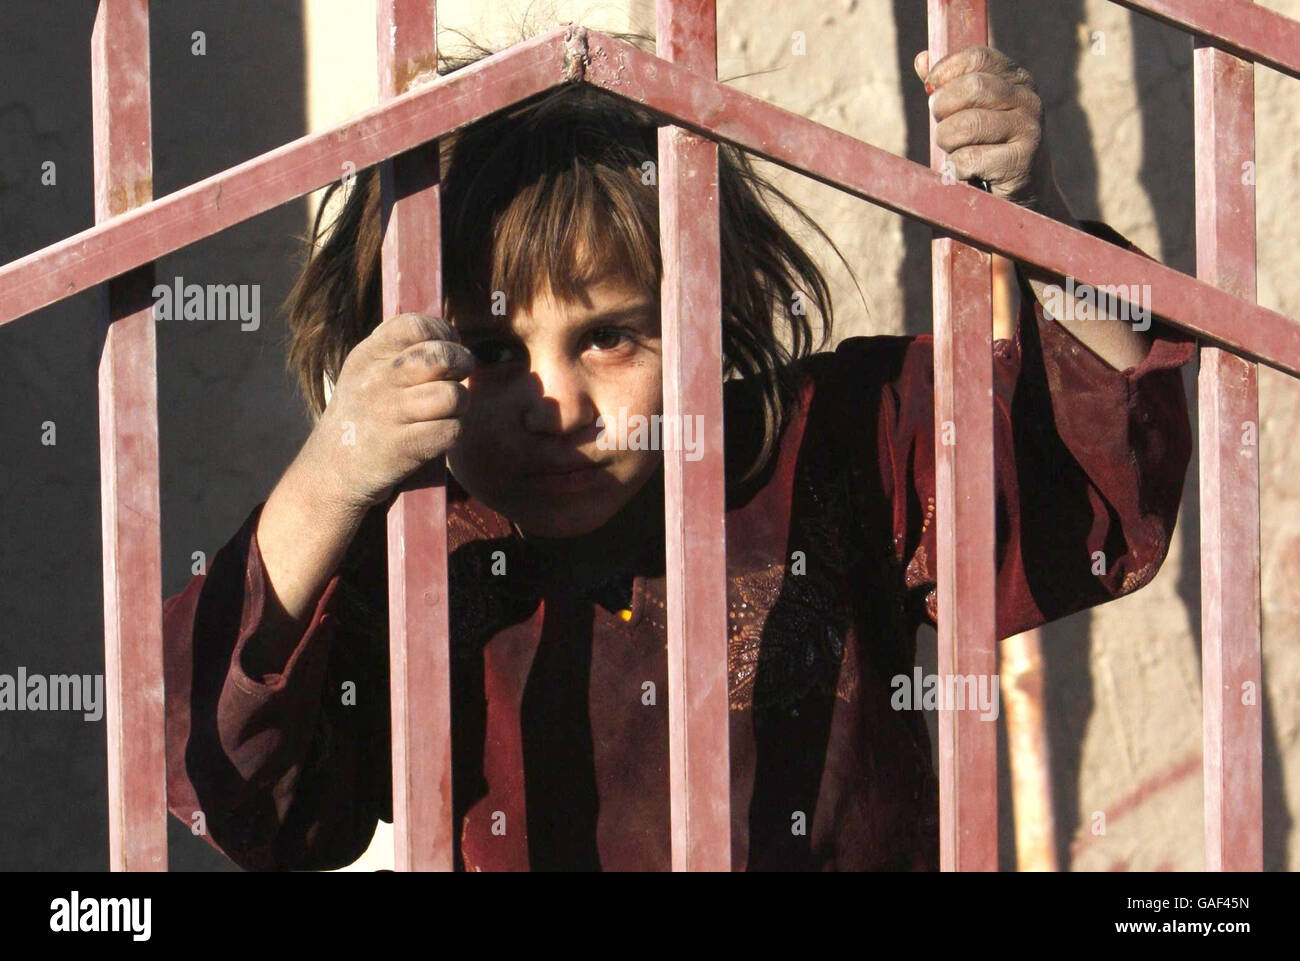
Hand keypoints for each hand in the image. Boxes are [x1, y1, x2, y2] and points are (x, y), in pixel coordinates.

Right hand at [302, 312, 475, 513]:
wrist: (331, 471)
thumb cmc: (363, 415)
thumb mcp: (365, 371)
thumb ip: (401, 350)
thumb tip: (453, 340)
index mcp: (367, 355)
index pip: (415, 326)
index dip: (443, 333)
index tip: (448, 346)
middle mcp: (375, 381)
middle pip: (440, 357)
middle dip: (462, 364)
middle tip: (458, 376)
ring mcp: (387, 415)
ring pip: (452, 395)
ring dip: (459, 404)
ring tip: (446, 410)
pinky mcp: (403, 448)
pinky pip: (451, 430)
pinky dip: (452, 433)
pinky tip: (437, 435)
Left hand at [914, 45, 1059, 210]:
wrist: (1024, 194)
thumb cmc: (990, 147)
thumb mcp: (973, 111)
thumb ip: (949, 85)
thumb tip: (922, 59)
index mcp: (1016, 79)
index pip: (978, 57)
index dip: (946, 69)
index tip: (930, 87)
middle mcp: (1027, 99)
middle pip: (971, 88)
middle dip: (943, 108)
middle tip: (941, 125)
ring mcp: (1028, 129)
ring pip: (967, 124)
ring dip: (947, 141)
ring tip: (954, 150)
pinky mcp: (1021, 162)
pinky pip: (969, 158)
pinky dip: (957, 167)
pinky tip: (968, 171)